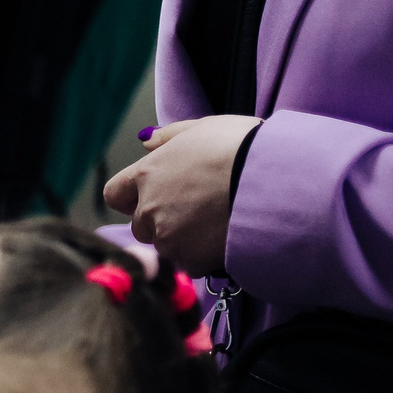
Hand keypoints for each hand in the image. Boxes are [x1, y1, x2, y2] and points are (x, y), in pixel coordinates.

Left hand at [100, 116, 259, 275]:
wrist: (277, 180)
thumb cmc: (244, 147)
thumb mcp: (206, 128)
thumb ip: (170, 136)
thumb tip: (146, 141)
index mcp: (147, 174)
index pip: (115, 194)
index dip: (133, 197)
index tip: (155, 195)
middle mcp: (150, 208)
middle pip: (141, 225)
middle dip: (161, 221)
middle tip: (197, 209)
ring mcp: (169, 237)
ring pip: (165, 246)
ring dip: (183, 240)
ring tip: (217, 222)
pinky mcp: (191, 260)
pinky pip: (190, 263)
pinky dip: (204, 256)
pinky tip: (225, 238)